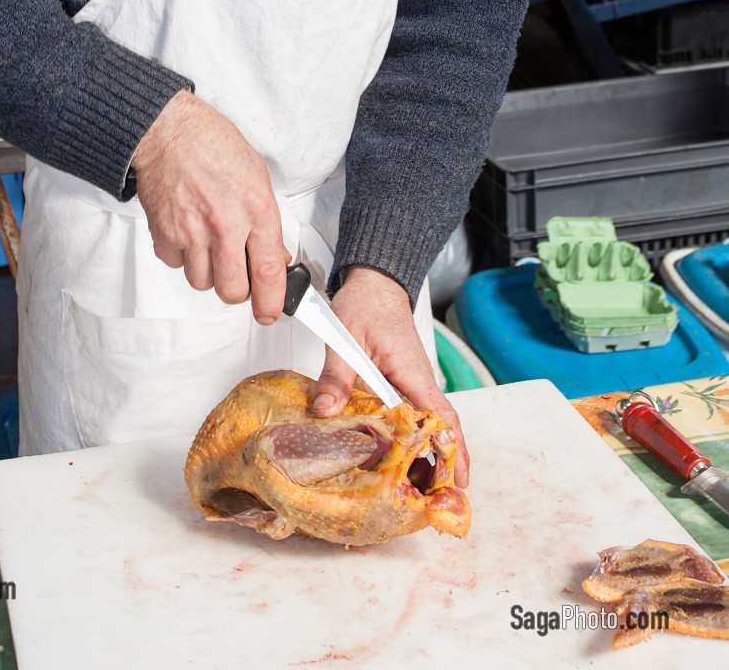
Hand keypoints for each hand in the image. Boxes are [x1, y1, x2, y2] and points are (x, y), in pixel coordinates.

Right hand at [131, 90, 286, 322]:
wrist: (168, 130)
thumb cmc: (212, 144)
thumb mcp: (255, 176)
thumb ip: (265, 221)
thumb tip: (273, 256)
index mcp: (255, 208)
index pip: (268, 271)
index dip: (271, 301)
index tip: (270, 311)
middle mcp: (225, 224)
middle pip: (232, 291)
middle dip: (237, 290)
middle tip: (238, 275)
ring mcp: (192, 231)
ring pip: (202, 282)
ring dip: (208, 271)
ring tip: (209, 243)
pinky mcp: (164, 233)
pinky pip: (176, 264)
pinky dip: (182, 256)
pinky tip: (187, 232)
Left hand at [312, 266, 469, 486]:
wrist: (375, 282)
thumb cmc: (367, 303)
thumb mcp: (346, 338)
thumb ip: (337, 375)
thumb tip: (326, 411)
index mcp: (412, 373)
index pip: (441, 418)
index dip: (452, 450)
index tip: (457, 480)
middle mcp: (419, 381)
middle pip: (439, 429)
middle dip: (439, 464)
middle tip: (432, 502)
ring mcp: (412, 383)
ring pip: (426, 425)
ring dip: (425, 455)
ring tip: (414, 490)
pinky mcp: (402, 383)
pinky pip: (412, 416)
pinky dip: (410, 439)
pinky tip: (396, 457)